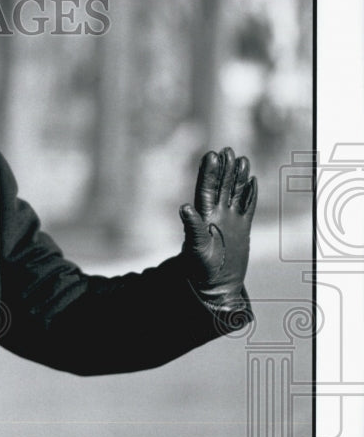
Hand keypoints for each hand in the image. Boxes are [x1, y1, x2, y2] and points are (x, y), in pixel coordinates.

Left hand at [179, 147, 257, 309]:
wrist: (216, 285)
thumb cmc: (200, 269)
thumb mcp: (195, 249)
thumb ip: (192, 228)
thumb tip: (184, 207)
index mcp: (204, 217)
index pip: (206, 189)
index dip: (209, 173)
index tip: (212, 155)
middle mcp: (216, 215)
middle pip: (221, 187)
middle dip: (224, 169)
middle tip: (227, 150)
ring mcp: (230, 220)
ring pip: (235, 193)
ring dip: (238, 177)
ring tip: (242, 159)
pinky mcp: (241, 228)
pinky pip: (247, 207)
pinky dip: (250, 194)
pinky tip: (252, 181)